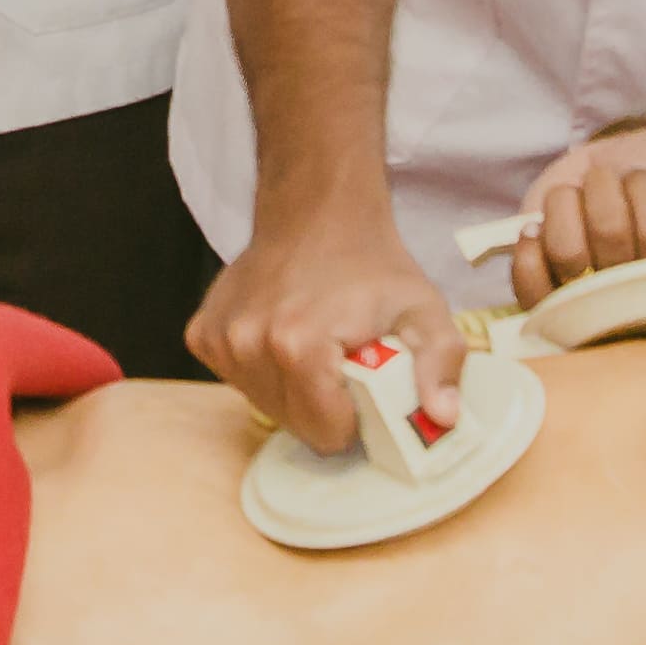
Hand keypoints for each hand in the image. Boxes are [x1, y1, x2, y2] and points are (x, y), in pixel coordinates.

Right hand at [190, 198, 465, 453]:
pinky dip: (261, 372)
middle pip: (293, 423)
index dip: (355, 419)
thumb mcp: (424, 310)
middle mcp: (249, 344)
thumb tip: (442, 416)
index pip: (326, 432)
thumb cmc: (372, 265)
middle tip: (343, 366)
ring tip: (315, 351)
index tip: (364, 387)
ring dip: (292, 392)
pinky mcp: (202, 334)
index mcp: (300, 346)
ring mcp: (220, 339)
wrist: (317, 212)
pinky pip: (237, 381)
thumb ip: (440, 364)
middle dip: (323, 408)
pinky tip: (281, 340)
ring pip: (264, 405)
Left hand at [508, 123, 645, 309]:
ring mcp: (585, 300)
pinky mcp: (543, 287)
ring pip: (570, 253)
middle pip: (614, 246)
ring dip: (572, 202)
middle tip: (620, 176)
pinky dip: (530, 243)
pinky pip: (527, 282)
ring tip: (586, 189)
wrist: (631, 164)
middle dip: (613, 192)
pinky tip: (538, 223)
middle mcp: (634, 302)